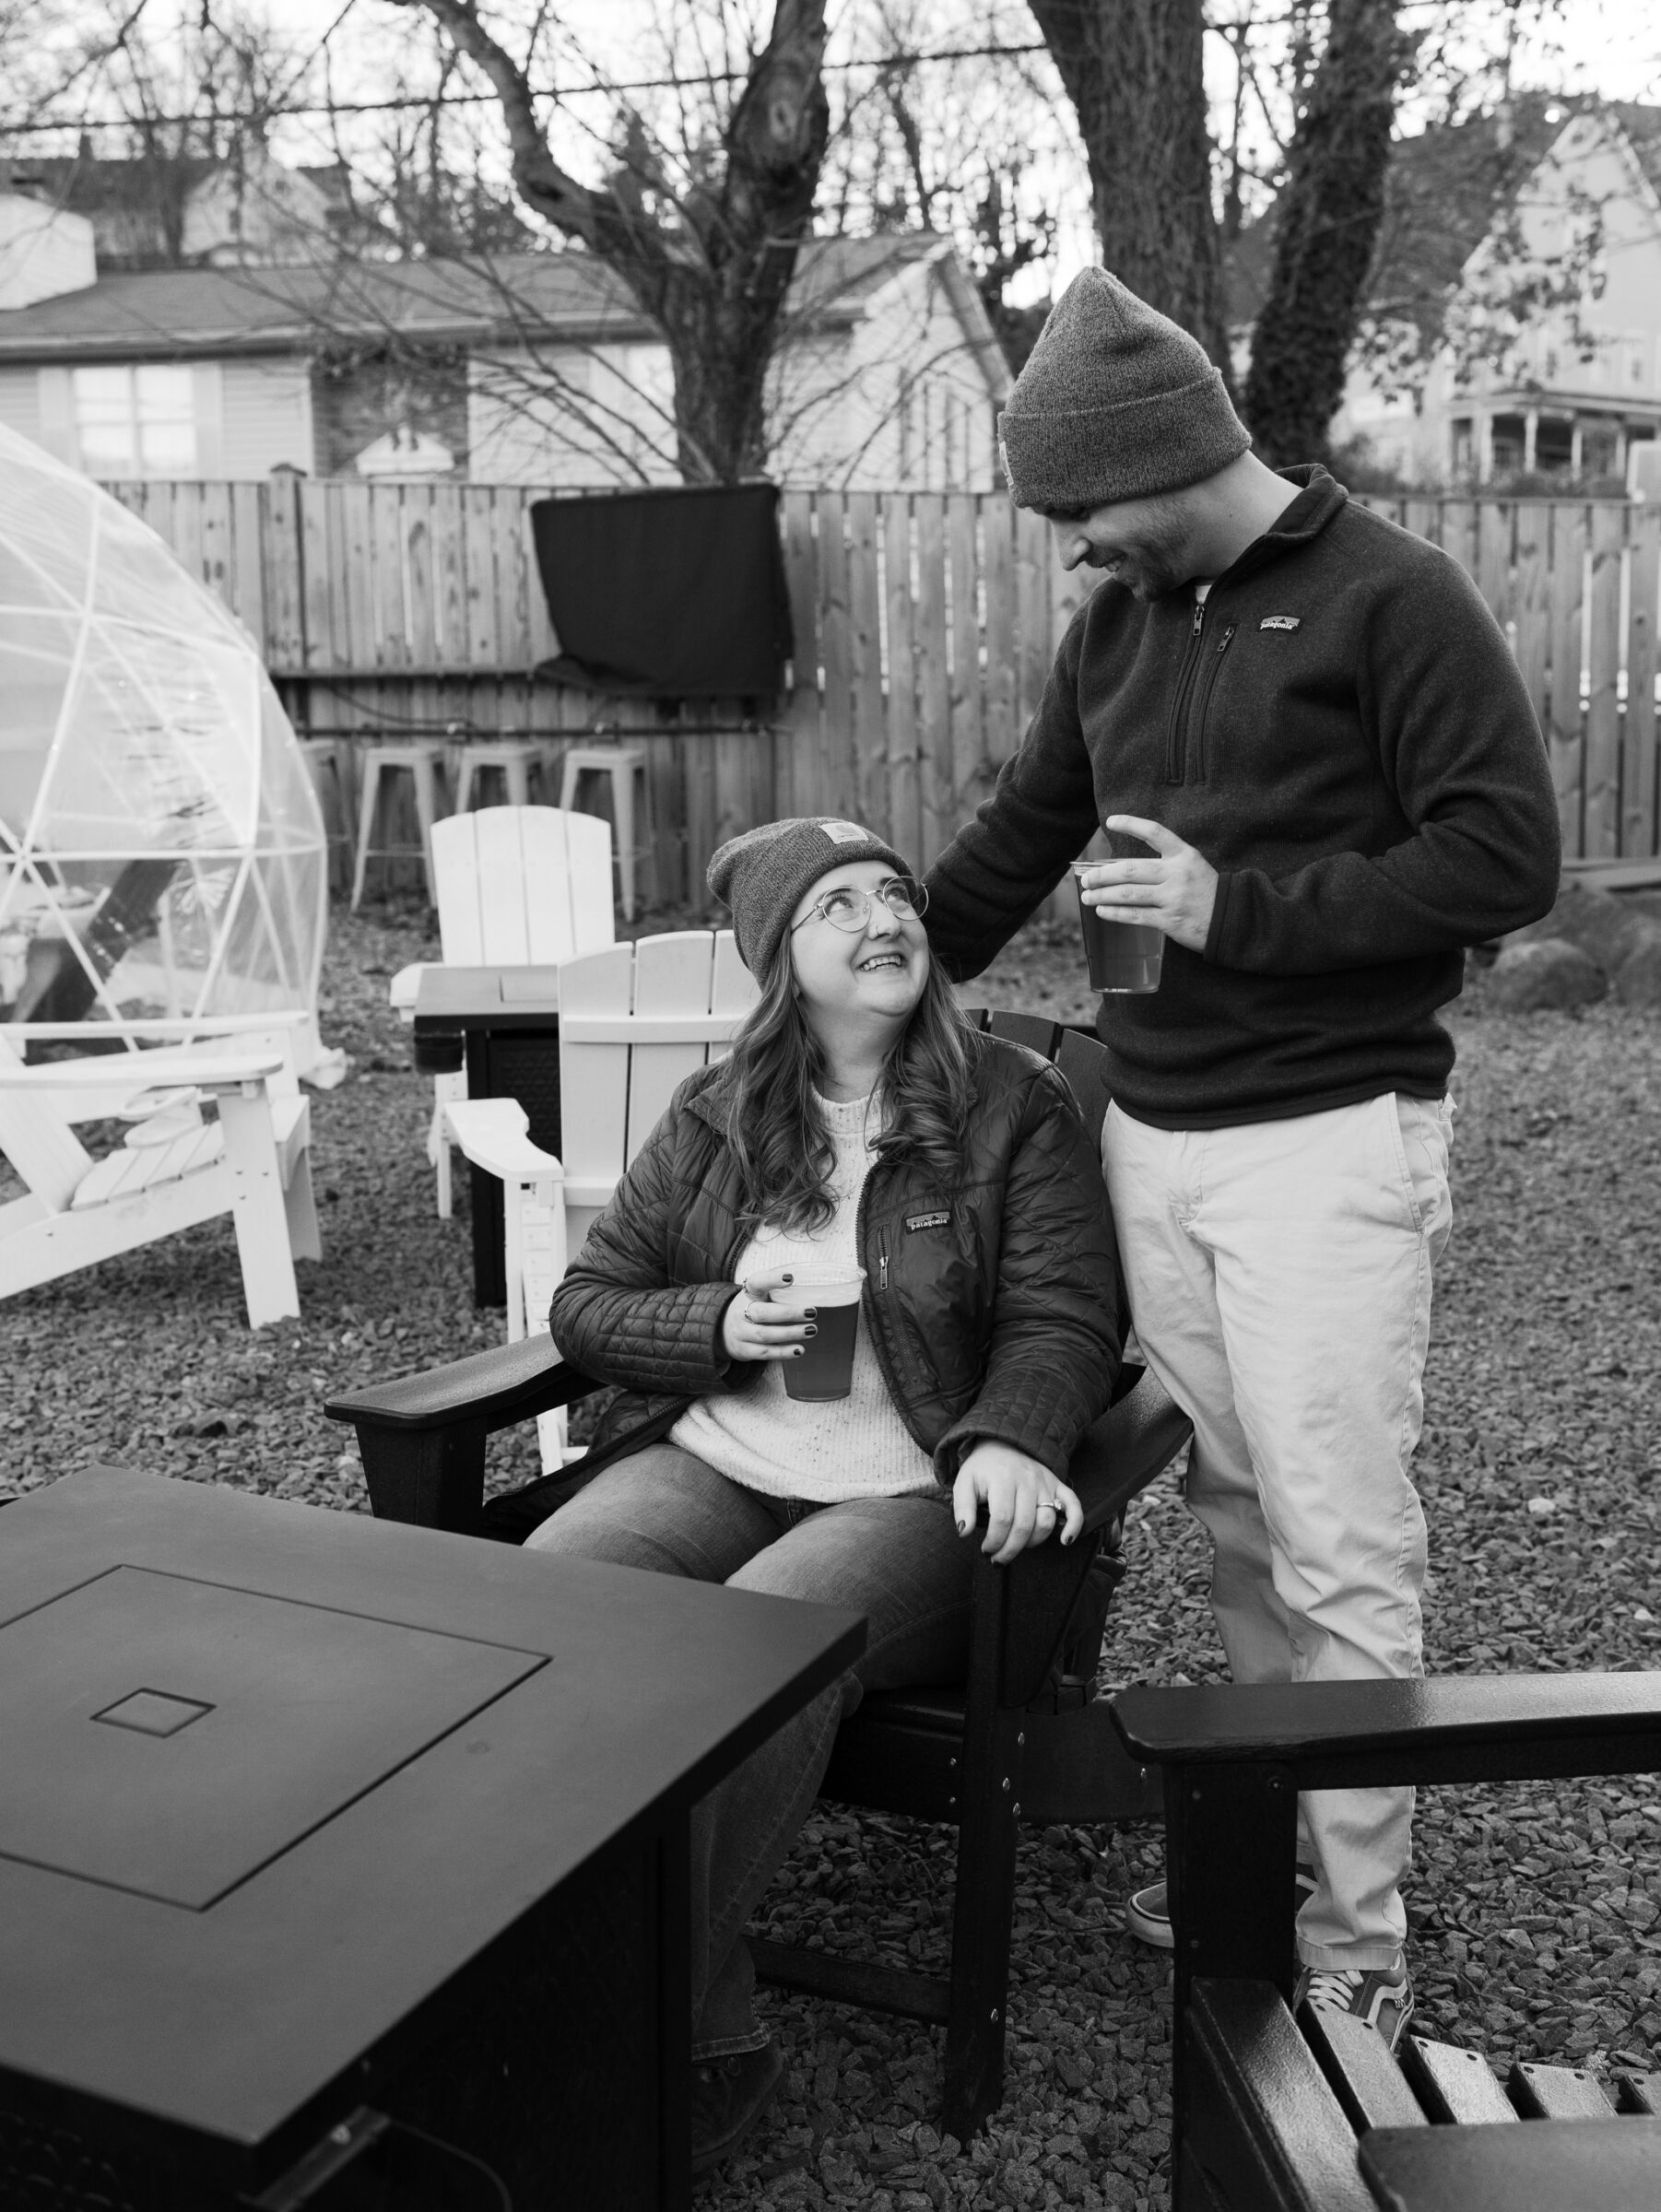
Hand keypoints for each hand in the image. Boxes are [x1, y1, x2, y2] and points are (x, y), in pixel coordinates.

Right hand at [720, 1267, 817, 1363]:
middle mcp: (741, 1312)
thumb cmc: (753, 1307)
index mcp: (748, 1293)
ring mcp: (741, 1333)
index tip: (789, 1277)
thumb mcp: (759, 1295)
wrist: (723, 1329)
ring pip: (765, 1335)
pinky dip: (783, 1352)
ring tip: (811, 1330)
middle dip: (788, 1313)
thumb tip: (813, 1288)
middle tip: (812, 1311)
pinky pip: (765, 1352)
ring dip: (790, 1333)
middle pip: (762, 1313)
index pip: (757, 1282)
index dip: (772, 1279)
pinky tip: (799, 1350)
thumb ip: (778, 1291)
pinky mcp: (744, 1350)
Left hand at [952, 1440, 1082, 1564]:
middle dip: (1010, 1549)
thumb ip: (962, 1508)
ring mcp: (1045, 1483)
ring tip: (1017, 1547)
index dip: (994, 1541)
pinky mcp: (1058, 1484)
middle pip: (1024, 1525)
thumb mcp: (964, 1482)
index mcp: (1003, 1479)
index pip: (1002, 1519)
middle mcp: (1027, 1480)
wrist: (1003, 1443)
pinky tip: (1066, 1540)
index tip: (986, 1549)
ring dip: (1033, 1542)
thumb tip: (964, 1532)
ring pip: (1046, 1521)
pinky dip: (1075, 1524)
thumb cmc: (982, 1468)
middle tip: (998, 1558)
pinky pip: (1073, 1504)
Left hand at [1079, 814, 1217, 953]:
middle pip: (1130, 870)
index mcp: (1184, 855)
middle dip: (1102, 875)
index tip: (1110, 821)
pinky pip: (1135, 915)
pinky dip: (1114, 912)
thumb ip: (1164, 866)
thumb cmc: (1206, 892)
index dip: (1131, 824)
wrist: (1232, 919)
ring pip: (1128, 894)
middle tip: (1086, 879)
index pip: (1154, 832)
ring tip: (1087, 897)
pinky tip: (1102, 910)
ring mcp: (1173, 897)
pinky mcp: (1170, 920)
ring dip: (1102, 895)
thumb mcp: (1192, 868)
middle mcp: (1177, 874)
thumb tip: (1120, 871)